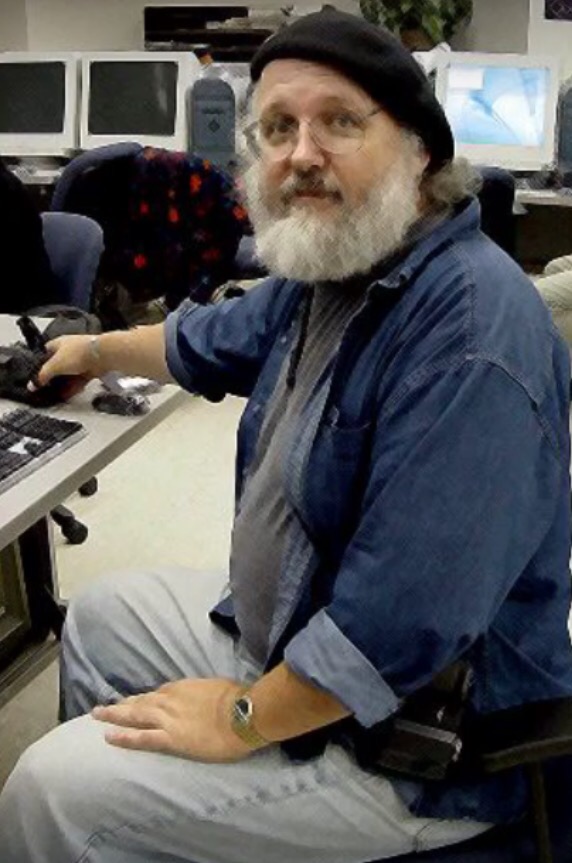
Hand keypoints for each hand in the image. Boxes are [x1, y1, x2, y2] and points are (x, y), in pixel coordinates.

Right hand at [28, 334, 96, 393]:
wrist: (102, 355)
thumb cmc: (80, 352)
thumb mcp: (54, 365)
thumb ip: (42, 376)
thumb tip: (34, 384)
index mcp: (58, 344)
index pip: (44, 353)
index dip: (39, 365)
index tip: (36, 377)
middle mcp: (70, 351)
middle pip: (58, 366)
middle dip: (53, 378)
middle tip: (47, 388)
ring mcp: (81, 360)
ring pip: (70, 374)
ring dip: (64, 385)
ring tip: (56, 395)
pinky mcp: (91, 369)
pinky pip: (80, 380)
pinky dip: (74, 387)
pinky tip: (69, 395)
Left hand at [91, 678, 257, 761]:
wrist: (243, 713)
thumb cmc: (238, 698)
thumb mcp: (218, 688)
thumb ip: (205, 693)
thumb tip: (207, 698)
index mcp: (182, 687)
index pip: (158, 694)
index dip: (143, 699)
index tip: (134, 701)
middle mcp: (169, 700)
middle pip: (140, 701)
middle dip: (120, 705)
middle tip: (102, 708)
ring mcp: (167, 719)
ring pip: (134, 715)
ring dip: (114, 715)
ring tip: (98, 716)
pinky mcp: (170, 739)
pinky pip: (140, 737)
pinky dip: (123, 737)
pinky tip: (108, 737)